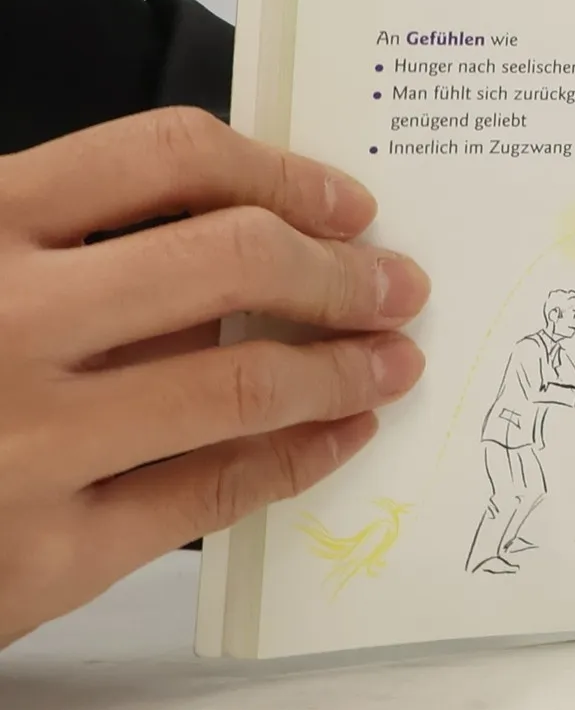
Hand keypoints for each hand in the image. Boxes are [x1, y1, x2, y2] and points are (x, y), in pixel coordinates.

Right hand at [0, 108, 429, 646]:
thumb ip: (78, 248)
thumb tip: (267, 230)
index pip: (165, 155)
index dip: (282, 172)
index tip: (351, 204)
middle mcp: (1, 322)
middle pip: (228, 259)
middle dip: (341, 271)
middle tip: (399, 285)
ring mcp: (23, 442)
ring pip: (239, 379)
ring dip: (344, 366)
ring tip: (392, 361)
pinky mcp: (44, 554)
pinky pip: (212, 491)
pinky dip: (300, 456)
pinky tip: (341, 434)